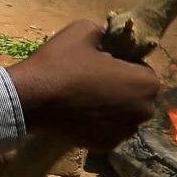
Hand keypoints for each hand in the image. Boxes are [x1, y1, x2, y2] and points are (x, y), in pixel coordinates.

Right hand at [5, 18, 160, 150]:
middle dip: (122, 87)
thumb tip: (108, 37)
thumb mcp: (84, 30)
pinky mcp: (106, 146)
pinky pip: (109, 129)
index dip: (124, 64)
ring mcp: (124, 132)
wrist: (31, 100)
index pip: (143, 69)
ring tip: (85, 97)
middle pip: (137, 95)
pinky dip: (99, 122)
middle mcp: (143, 112)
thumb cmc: (61, 63)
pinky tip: (79, 112)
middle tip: (93, 79)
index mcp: (146, 83)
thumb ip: (105, 32)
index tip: (102, 62)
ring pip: (124, 114)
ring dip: (112, 106)